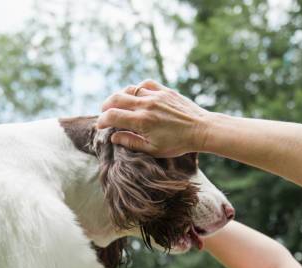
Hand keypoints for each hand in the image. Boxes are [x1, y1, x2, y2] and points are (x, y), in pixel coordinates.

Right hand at [97, 79, 211, 156]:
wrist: (201, 129)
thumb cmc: (178, 143)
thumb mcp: (152, 149)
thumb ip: (131, 142)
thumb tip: (113, 137)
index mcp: (142, 121)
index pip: (112, 116)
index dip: (102, 120)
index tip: (100, 125)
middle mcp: (146, 105)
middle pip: (116, 99)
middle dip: (105, 106)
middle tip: (104, 113)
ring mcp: (156, 95)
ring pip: (129, 90)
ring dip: (119, 96)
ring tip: (117, 104)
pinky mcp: (165, 90)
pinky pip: (145, 84)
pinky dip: (136, 89)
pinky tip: (136, 96)